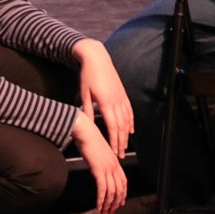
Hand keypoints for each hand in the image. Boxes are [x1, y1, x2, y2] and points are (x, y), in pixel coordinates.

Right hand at [71, 112, 126, 213]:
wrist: (85, 131)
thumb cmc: (89, 139)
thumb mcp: (100, 152)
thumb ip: (103, 161)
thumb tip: (100, 169)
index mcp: (115, 161)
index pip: (123, 182)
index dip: (122, 194)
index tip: (120, 203)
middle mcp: (114, 165)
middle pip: (119, 189)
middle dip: (116, 203)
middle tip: (111, 212)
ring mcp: (107, 168)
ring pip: (112, 191)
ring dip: (108, 204)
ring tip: (104, 212)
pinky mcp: (99, 169)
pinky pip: (102, 188)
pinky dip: (101, 199)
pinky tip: (98, 206)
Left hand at [74, 39, 133, 157]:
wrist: (97, 58)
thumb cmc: (88, 76)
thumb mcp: (84, 93)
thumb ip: (88, 110)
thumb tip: (89, 125)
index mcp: (106, 103)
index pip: (112, 127)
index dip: (114, 141)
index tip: (113, 152)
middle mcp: (116, 102)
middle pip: (121, 127)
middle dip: (121, 142)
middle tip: (120, 155)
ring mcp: (121, 98)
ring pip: (126, 120)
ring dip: (126, 135)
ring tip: (125, 146)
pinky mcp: (123, 94)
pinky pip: (129, 111)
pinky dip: (130, 122)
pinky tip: (130, 130)